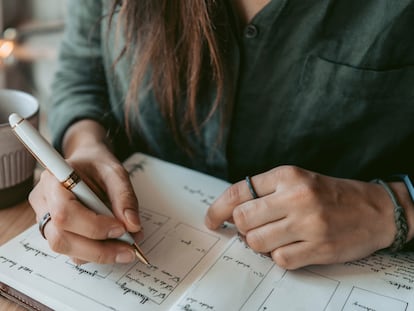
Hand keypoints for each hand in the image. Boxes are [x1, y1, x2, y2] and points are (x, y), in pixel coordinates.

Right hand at [29, 121, 140, 264]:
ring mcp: (46, 219)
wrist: (86, 162)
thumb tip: (132, 226)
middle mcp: (44, 202)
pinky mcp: (56, 231)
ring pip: (66, 248)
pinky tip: (114, 244)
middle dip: (98, 249)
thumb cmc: (97, 164)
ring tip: (126, 247)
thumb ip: (124, 197)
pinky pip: (72, 250)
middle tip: (128, 250)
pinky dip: (96, 252)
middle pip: (60, 238)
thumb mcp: (116, 172)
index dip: (93, 226)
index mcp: (53, 181)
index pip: (65, 212)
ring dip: (99, 253)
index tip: (121, 228)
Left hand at [205, 166, 398, 268]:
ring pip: (256, 241)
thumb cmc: (331, 195)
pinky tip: (292, 247)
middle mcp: (296, 196)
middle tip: (252, 228)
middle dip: (241, 228)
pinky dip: (279, 256)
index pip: (238, 191)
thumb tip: (231, 211)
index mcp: (287, 175)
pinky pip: (279, 259)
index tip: (211, 219)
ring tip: (276, 237)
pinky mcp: (318, 247)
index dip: (217, 208)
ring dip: (259, 243)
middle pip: (242, 219)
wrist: (373, 209)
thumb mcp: (298, 180)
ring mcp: (308, 223)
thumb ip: (266, 191)